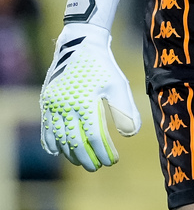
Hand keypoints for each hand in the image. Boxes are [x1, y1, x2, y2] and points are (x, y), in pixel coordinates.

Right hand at [40, 0, 140, 170]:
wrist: (81, 43)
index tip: (112, 161)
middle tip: (97, 166)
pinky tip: (59, 152)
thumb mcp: (118, 84)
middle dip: (86, 158)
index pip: (94, 137)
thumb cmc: (102, 65)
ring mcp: (53, 104)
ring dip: (70, 153)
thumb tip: (130, 134)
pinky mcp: (47, 101)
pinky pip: (46, 128)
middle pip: (75, 142)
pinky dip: (51, 143)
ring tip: (81, 161)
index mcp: (85, 102)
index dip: (103, 152)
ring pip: (59, 138)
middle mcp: (66, 106)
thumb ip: (124, 110)